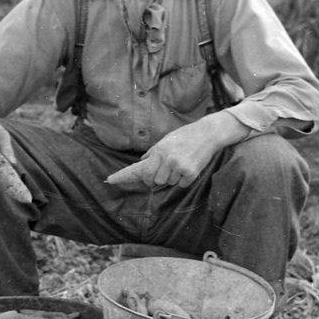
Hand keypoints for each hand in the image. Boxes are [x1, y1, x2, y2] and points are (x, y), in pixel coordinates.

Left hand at [106, 116, 247, 190]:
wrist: (208, 133)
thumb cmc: (185, 136)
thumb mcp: (166, 140)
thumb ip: (154, 152)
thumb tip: (142, 161)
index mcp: (158, 151)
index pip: (141, 169)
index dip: (125, 176)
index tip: (110, 180)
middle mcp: (166, 160)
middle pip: (154, 181)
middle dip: (157, 178)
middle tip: (167, 167)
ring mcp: (178, 167)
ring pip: (168, 183)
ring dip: (173, 177)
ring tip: (181, 162)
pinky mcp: (190, 173)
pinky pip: (181, 184)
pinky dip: (184, 179)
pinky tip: (189, 165)